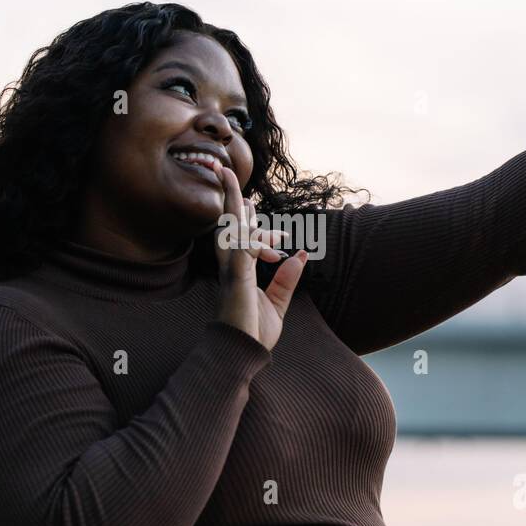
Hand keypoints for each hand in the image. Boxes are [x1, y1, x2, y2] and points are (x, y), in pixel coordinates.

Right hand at [213, 165, 307, 350]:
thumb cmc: (253, 334)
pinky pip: (243, 250)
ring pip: (231, 230)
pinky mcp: (235, 279)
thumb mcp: (277, 304)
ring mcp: (230, 272)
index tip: (282, 235)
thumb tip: (301, 255)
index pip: (240, 236)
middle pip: (228, 224)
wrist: (241, 355)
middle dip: (228, 197)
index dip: (253, 223)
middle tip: (223, 170)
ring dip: (235, 205)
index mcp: (238, 271)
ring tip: (235, 184)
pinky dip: (256, 241)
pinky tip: (274, 241)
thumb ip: (286, 279)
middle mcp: (230, 266)